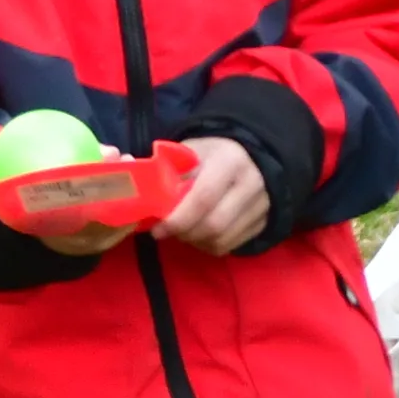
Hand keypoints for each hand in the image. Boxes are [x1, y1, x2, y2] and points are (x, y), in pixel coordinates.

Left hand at [155, 135, 270, 253]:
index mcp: (230, 161)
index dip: (178, 218)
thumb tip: (134, 176)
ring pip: (223, 239)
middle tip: (167, 232)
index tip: (158, 227)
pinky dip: (210, 245)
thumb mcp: (190, 152)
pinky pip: (232, 245)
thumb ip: (166, 169)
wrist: (252, 156)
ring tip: (182, 231)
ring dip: (196, 241)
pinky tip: (199, 235)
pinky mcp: (264, 222)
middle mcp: (252, 184)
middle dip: (185, 233)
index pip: (204, 198)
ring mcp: (262, 206)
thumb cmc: (212, 154)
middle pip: (215, 224)